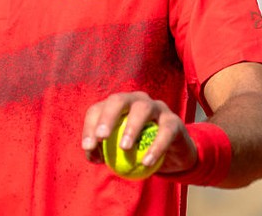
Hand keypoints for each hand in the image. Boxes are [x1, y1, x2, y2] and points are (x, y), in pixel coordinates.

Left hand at [81, 92, 196, 174]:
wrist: (172, 154)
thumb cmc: (138, 149)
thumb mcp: (119, 151)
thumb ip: (104, 151)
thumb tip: (92, 156)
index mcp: (118, 104)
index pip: (98, 109)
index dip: (90, 126)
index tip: (87, 147)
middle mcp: (135, 100)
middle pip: (118, 100)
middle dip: (107, 117)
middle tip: (101, 137)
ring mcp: (156, 107)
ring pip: (142, 109)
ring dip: (131, 127)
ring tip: (124, 148)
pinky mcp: (173, 121)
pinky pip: (165, 131)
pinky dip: (156, 146)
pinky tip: (146, 162)